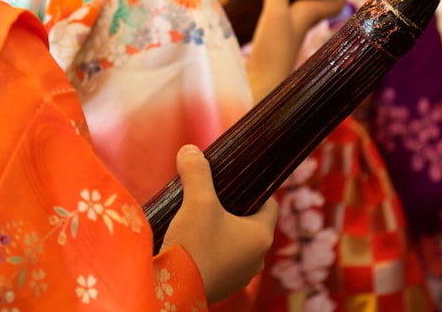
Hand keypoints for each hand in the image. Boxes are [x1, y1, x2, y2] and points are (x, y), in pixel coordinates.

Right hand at [160, 145, 277, 303]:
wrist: (173, 291)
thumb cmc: (194, 244)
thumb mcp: (196, 200)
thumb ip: (196, 171)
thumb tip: (190, 150)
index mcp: (261, 236)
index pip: (269, 204)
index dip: (254, 188)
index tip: (234, 180)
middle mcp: (256, 259)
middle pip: (250, 222)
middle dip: (232, 207)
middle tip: (212, 194)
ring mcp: (239, 275)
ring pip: (235, 241)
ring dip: (220, 228)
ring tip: (198, 214)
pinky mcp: (220, 285)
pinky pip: (221, 258)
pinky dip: (210, 246)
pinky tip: (191, 238)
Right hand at [246, 0, 347, 100]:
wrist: (258, 87)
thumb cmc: (274, 51)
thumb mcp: (275, 14)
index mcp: (310, 16)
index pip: (335, 2)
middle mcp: (301, 25)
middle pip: (316, 4)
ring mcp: (286, 35)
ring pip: (296, 11)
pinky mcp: (271, 43)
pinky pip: (279, 20)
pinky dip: (275, 8)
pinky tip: (262, 4)